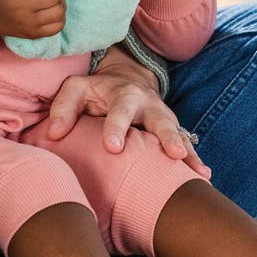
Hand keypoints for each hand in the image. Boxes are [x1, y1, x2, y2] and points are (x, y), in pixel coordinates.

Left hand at [46, 45, 210, 176]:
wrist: (128, 79)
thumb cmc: (96, 90)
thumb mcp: (76, 89)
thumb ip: (63, 107)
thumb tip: (53, 133)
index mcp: (124, 95)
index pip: (120, 111)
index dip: (116, 127)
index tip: (113, 147)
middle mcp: (149, 107)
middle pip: (160, 121)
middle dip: (167, 136)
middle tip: (173, 153)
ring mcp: (164, 120)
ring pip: (179, 135)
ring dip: (188, 153)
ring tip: (199, 173)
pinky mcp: (172, 133)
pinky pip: (186, 147)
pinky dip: (195, 161)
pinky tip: (203, 177)